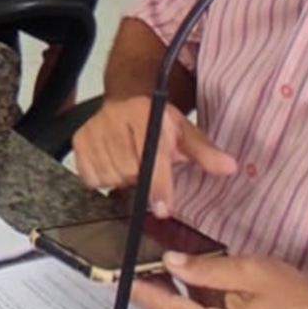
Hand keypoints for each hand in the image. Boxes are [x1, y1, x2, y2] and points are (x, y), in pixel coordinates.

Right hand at [72, 96, 236, 213]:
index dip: (159, 187)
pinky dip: (104, 178)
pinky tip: (113, 163)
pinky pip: (92, 178)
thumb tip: (228, 166)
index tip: (163, 209)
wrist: (125, 99)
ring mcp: (94, 130)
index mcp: (144, 115)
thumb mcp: (183, 131)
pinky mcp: (79, 141)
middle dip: (141, 178)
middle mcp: (116, 120)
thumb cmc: (154, 119)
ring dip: (123, 179)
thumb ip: (205, 152)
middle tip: (145, 167)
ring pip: (110, 178)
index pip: (151, 158)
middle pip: (129, 172)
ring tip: (130, 162)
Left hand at [130, 252, 307, 308]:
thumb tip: (172, 263)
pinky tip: (183, 289)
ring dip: (173, 302)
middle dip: (157, 294)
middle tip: (136, 268)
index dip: (146, 293)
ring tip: (155, 273)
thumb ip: (207, 271)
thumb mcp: (250, 274)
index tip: (121, 279)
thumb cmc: (298, 299)